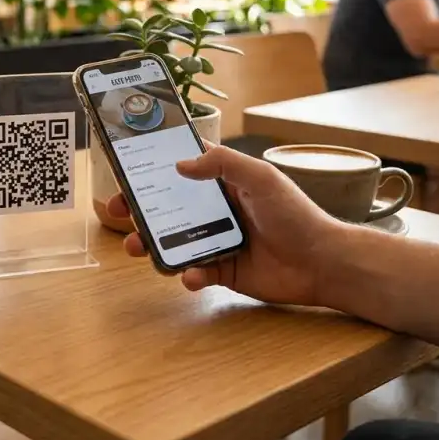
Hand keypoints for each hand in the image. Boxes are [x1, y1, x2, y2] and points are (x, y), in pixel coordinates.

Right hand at [106, 145, 342, 305]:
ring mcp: (216, 241)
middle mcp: (215, 211)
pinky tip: (190, 275)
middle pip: (167, 207)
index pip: (180, 172)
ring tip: (135, 247)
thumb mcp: (261, 178)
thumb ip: (223, 164)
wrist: (323, 263)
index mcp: (222, 184)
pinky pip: (196, 272)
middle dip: (138, 210)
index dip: (152, 171)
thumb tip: (180, 165)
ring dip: (150, 243)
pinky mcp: (223, 271)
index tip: (125, 172)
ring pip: (173, 241)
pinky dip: (188, 274)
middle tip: (115, 211)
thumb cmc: (295, 214)